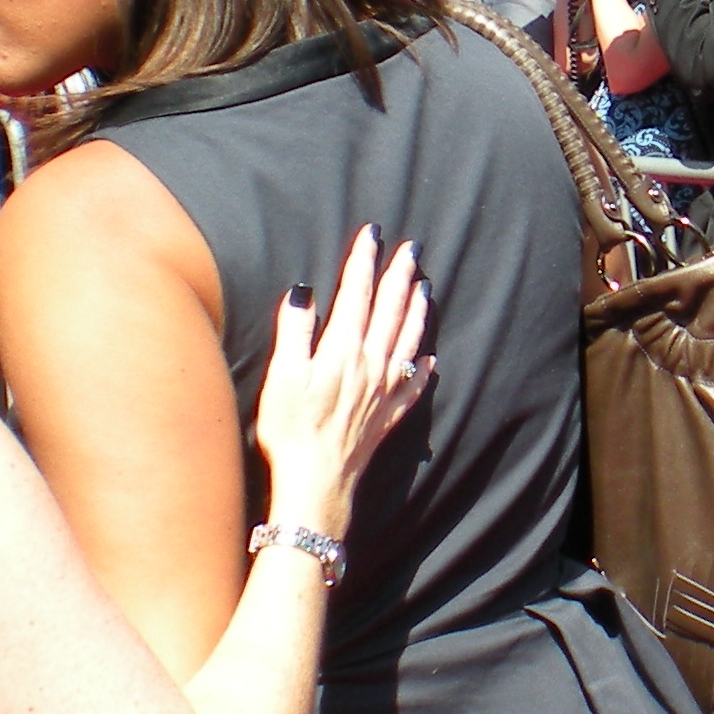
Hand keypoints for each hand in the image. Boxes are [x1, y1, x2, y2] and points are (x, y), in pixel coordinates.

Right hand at [251, 226, 432, 538]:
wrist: (318, 480)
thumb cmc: (292, 429)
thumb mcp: (283, 375)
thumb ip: (295, 330)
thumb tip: (304, 291)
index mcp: (344, 348)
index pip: (357, 293)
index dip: (364, 260)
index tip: (372, 233)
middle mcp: (372, 363)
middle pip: (391, 309)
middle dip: (400, 274)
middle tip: (411, 248)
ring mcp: (386, 389)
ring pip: (410, 338)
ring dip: (418, 309)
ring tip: (426, 286)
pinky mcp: (391, 414)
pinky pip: (415, 383)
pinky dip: (424, 365)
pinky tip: (431, 356)